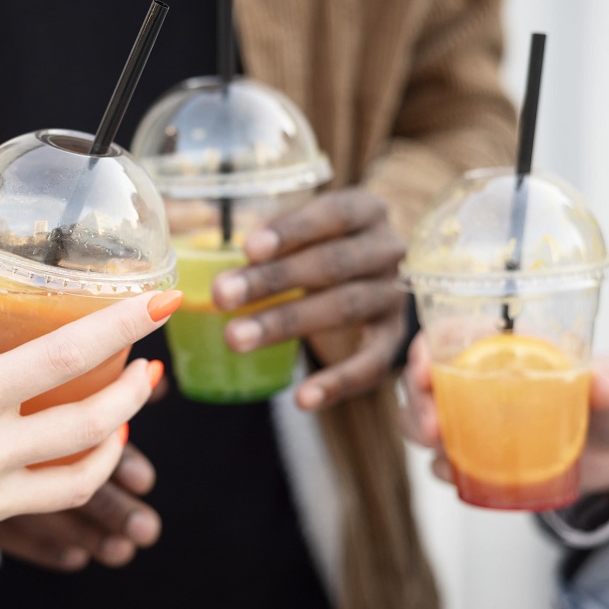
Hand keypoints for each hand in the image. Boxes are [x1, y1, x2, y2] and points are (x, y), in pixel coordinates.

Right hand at [0, 290, 178, 574]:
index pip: (63, 356)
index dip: (119, 327)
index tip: (159, 304)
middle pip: (92, 424)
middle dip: (136, 393)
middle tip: (150, 370)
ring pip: (81, 479)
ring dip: (114, 445)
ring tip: (124, 420)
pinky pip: (35, 503)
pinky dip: (54, 477)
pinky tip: (51, 458)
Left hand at [212, 187, 407, 409]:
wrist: (371, 277)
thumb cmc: (321, 243)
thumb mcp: (302, 230)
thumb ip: (269, 239)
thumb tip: (214, 255)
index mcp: (365, 210)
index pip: (331, 215)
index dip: (291, 231)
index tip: (248, 248)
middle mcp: (387, 248)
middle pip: (332, 264)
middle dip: (273, 281)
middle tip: (222, 295)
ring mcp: (393, 294)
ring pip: (344, 308)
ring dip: (286, 324)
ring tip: (235, 338)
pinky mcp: (393, 337)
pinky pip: (371, 363)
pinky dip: (338, 382)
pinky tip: (303, 398)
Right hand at [398, 334, 608, 495]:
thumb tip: (601, 387)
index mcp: (498, 348)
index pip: (447, 335)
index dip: (425, 348)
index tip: (422, 370)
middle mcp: (473, 379)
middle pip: (422, 380)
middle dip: (416, 401)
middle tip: (432, 427)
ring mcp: (470, 418)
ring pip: (419, 417)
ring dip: (416, 430)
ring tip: (436, 448)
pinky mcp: (475, 454)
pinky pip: (442, 459)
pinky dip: (440, 466)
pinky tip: (453, 474)